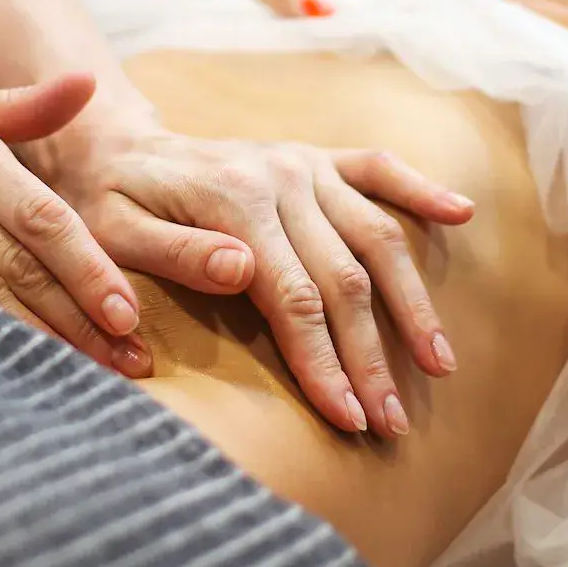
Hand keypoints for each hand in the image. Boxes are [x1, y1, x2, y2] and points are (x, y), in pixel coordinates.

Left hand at [38, 116, 474, 439]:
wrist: (111, 144)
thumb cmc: (105, 202)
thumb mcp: (112, 231)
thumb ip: (176, 253)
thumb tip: (241, 273)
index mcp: (234, 199)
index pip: (293, 297)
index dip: (323, 361)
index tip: (348, 418)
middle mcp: (282, 176)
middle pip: (344, 280)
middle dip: (371, 358)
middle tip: (392, 423)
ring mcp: (304, 164)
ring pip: (377, 237)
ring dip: (412, 304)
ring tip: (439, 365)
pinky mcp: (316, 158)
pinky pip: (378, 169)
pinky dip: (421, 191)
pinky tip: (461, 216)